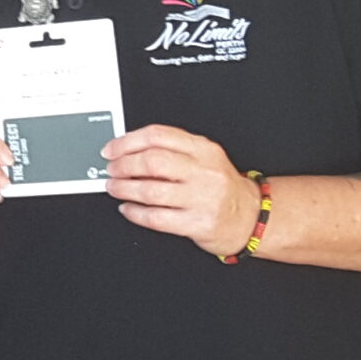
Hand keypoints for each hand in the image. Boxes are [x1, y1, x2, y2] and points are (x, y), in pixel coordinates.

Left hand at [103, 125, 259, 255]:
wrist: (249, 217)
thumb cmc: (219, 186)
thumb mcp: (204, 158)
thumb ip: (172, 149)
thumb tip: (127, 149)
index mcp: (204, 149)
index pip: (158, 136)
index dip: (127, 141)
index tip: (111, 149)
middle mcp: (205, 171)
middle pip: (152, 161)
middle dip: (123, 165)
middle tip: (111, 169)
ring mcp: (203, 199)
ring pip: (151, 190)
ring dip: (124, 188)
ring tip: (114, 187)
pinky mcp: (198, 224)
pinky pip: (156, 218)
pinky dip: (135, 213)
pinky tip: (127, 208)